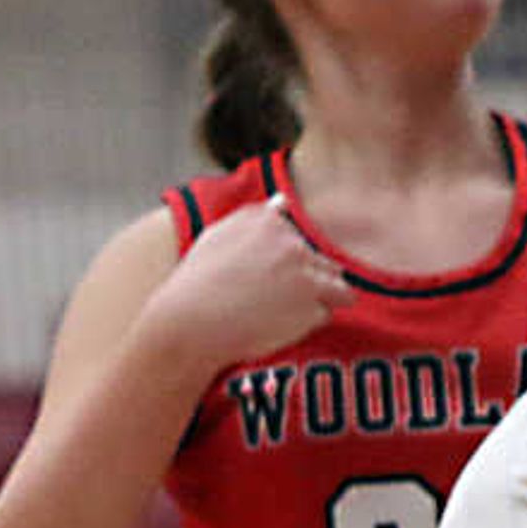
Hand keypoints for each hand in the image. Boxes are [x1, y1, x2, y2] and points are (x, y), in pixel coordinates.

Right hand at [142, 198, 348, 374]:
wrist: (188, 326)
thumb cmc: (197, 283)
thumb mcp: (218, 237)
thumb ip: (256, 218)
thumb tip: (283, 200)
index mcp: (270, 222)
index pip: (300, 241)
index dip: (285, 263)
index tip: (260, 277)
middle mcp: (293, 245)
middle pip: (325, 264)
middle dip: (308, 282)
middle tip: (271, 301)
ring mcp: (307, 277)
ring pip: (338, 289)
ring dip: (318, 301)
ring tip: (283, 315)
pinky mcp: (313, 309)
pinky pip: (324, 315)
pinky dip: (306, 324)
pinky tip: (276, 327)